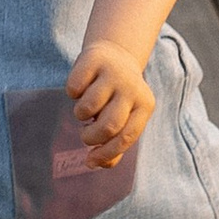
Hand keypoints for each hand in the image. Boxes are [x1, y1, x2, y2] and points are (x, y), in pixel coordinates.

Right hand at [65, 36, 156, 169]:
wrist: (115, 54)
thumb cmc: (117, 96)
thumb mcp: (124, 117)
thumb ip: (115, 144)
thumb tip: (97, 164)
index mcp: (145, 105)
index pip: (127, 137)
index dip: (106, 153)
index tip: (89, 161)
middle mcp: (132, 87)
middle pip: (108, 126)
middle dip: (91, 137)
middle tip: (85, 134)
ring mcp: (114, 72)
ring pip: (88, 108)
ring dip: (80, 114)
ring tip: (86, 108)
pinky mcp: (94, 60)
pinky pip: (74, 88)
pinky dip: (73, 93)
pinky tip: (81, 87)